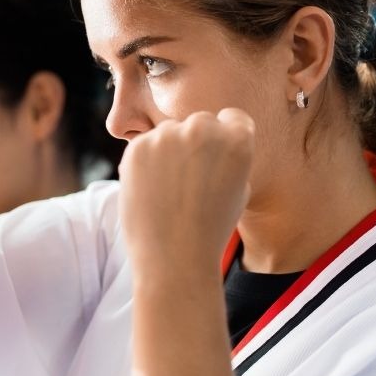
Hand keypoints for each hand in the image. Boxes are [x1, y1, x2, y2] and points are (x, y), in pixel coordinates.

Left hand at [117, 109, 254, 283]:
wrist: (175, 257)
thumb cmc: (210, 228)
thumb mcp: (238, 188)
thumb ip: (226, 156)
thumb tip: (210, 140)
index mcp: (238, 138)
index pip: (231, 118)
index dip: (224, 139)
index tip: (215, 160)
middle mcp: (204, 129)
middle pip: (199, 122)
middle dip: (195, 142)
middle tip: (189, 179)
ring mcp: (168, 135)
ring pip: (168, 132)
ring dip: (168, 151)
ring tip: (170, 190)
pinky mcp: (137, 147)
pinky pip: (144, 145)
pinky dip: (145, 162)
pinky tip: (152, 190)